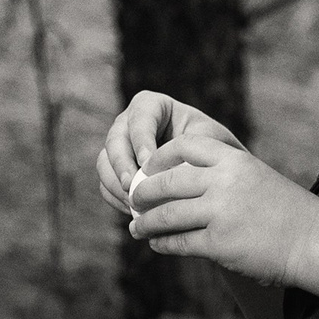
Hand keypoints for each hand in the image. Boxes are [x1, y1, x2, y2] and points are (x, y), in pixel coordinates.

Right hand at [96, 91, 241, 211]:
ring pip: (104, 163)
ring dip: (115, 184)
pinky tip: (134, 212)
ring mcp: (119, 148)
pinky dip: (116, 198)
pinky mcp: (115, 172)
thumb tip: (170, 164)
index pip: (140, 118)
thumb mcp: (211, 140)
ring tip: (134, 204)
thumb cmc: (214, 149)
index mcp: (152, 106)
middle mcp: (129, 123)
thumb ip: (192, 145)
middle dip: (121, 164)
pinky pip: (105, 184)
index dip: (140, 140)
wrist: (212, 170)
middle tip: (131, 186)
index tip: (147, 163)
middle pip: (114, 140)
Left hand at [126, 133, 318, 287]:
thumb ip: (221, 173)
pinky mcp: (220, 244)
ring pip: (166, 215)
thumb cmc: (285, 210)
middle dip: (143, 193)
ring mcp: (221, 213)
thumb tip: (176, 179)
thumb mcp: (254, 176)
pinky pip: (179, 242)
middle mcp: (224, 182)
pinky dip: (163, 244)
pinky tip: (158, 244)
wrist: (316, 242)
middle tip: (133, 200)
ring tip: (137, 228)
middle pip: (166, 183)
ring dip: (146, 223)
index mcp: (233, 160)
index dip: (159, 158)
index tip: (147, 168)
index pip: (183, 146)